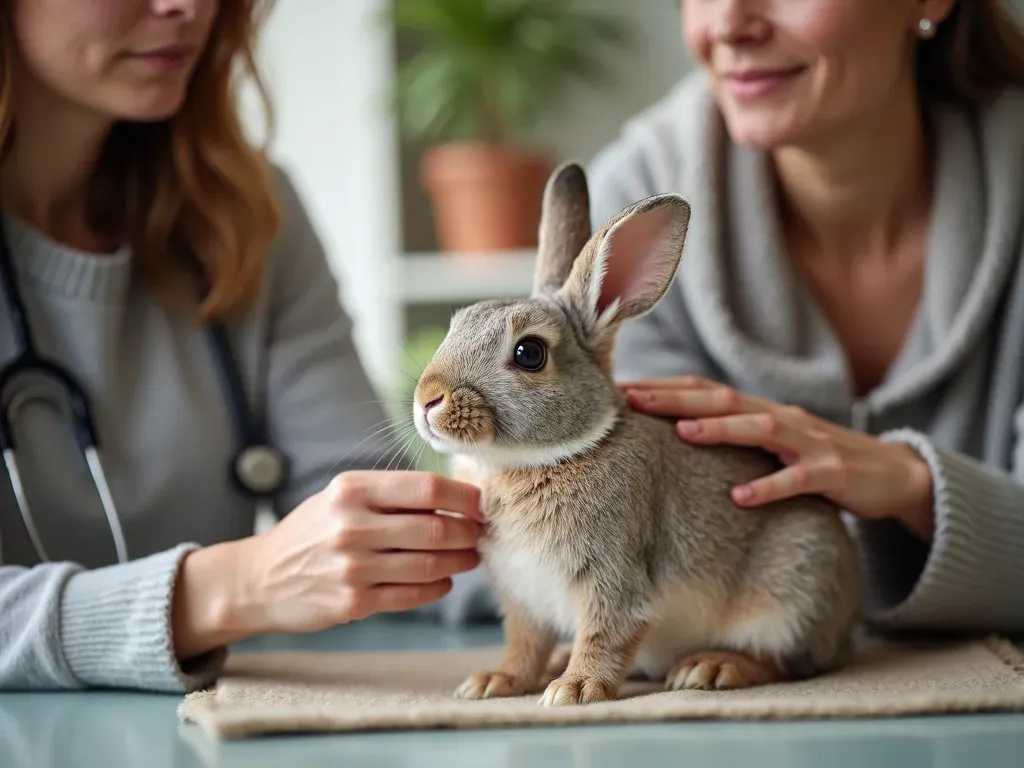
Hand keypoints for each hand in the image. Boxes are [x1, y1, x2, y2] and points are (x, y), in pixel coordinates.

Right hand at [172, 471, 483, 659]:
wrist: (260, 578)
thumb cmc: (312, 531)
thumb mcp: (342, 497)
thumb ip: (391, 494)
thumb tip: (455, 495)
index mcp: (352, 489)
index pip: (426, 488)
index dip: (464, 497)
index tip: (481, 504)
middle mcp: (351, 525)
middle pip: (435, 528)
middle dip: (468, 532)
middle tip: (480, 534)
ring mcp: (352, 567)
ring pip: (429, 564)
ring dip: (460, 561)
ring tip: (469, 557)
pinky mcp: (352, 602)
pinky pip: (412, 595)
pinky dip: (437, 587)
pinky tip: (444, 580)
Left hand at [619, 376, 934, 540]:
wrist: (892, 473)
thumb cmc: (818, 459)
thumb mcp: (773, 442)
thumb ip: (734, 434)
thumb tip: (674, 433)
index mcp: (760, 411)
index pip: (705, 391)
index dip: (665, 388)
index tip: (621, 389)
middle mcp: (781, 417)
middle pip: (723, 401)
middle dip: (676, 398)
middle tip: (632, 399)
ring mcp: (808, 443)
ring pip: (760, 428)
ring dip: (720, 430)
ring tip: (681, 433)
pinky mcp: (833, 473)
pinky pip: (798, 479)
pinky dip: (769, 487)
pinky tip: (739, 498)